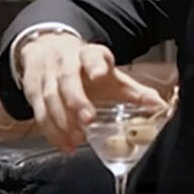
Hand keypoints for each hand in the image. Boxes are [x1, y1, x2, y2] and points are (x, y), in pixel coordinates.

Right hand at [18, 31, 165, 152]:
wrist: (48, 49)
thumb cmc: (86, 68)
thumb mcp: (111, 75)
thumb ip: (135, 92)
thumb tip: (160, 107)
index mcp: (89, 55)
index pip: (91, 56)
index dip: (95, 64)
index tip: (99, 74)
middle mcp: (65, 62)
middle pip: (67, 78)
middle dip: (76, 99)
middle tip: (88, 119)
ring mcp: (46, 75)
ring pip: (49, 97)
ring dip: (62, 121)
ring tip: (76, 140)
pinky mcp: (33, 90)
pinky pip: (39, 112)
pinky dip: (50, 131)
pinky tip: (63, 144)